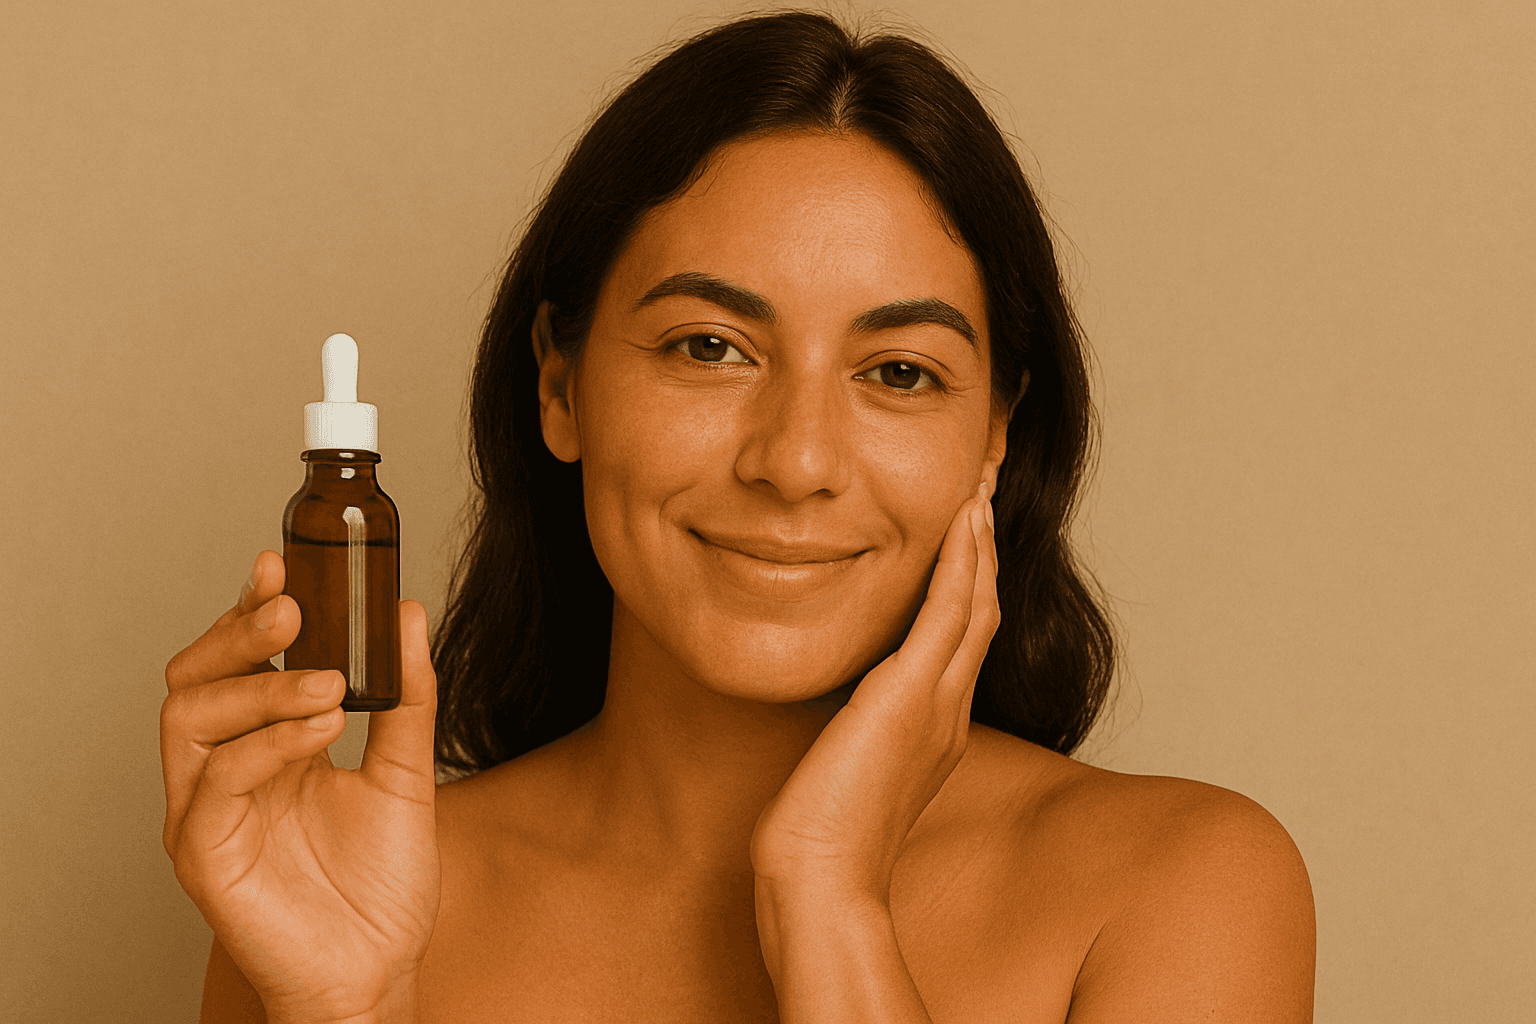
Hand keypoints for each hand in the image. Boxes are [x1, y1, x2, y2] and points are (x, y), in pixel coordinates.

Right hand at [160, 550, 440, 1023]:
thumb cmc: (381, 883)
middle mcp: (226, 771)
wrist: (380, 968)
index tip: (280, 565)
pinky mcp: (203, 855)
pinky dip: (267, 746)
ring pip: (190, 720)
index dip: (248, 611)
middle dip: (240, 634)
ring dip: (261, 689)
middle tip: (294, 610)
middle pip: (196, 678)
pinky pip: (214, 785)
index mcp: (267, 745)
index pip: (238, 663)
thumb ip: (406, 699)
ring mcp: (207, 812)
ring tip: (330, 686)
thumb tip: (407, 615)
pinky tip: (321, 730)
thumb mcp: (408, 775)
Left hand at [750, 483, 998, 902]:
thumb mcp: (841, 769)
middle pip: (983, 611)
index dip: (967, 584)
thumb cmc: (819, 839)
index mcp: (935, 729)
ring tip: (978, 489)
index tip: (962, 538)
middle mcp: (948, 711)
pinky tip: (963, 520)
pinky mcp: (912, 695)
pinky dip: (961, 561)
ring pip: (977, 602)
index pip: (960, 639)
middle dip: (983, 551)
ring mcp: (938, 703)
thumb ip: (848, 733)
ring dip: (979, 542)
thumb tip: (828, 707)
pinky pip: (950, 611)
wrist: (822, 880)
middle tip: (981, 493)